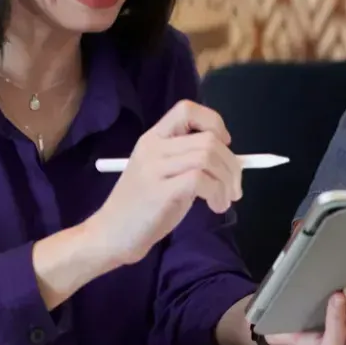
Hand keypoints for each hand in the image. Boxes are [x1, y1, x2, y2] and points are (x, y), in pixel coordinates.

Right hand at [86, 100, 241, 264]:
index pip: (187, 109)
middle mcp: (153, 146)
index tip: (225, 144)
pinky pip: (202, 180)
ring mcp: (155, 168)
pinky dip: (218, 193)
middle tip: (235, 188)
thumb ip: (189, 161)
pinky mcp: (161, 191)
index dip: (213, 122)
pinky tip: (216, 207)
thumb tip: (231, 160)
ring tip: (225, 200)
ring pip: (208, 157)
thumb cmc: (142, 207)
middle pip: (208, 138)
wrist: (111, 235)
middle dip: (231, 163)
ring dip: (227, 181)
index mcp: (153, 138)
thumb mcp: (163, 174)